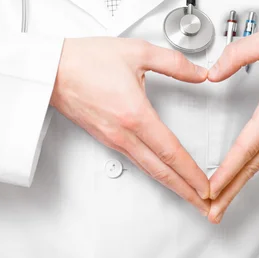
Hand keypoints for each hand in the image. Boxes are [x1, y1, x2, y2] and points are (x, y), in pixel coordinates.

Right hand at [50, 37, 210, 214]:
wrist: (50, 69)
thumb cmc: (85, 60)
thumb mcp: (138, 51)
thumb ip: (175, 63)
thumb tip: (200, 73)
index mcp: (134, 114)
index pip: (170, 151)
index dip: (192, 172)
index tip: (207, 186)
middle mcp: (122, 133)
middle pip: (160, 170)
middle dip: (186, 191)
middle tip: (206, 206)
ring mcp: (112, 138)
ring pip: (147, 168)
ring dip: (172, 185)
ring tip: (188, 194)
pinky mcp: (104, 137)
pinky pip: (134, 160)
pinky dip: (154, 172)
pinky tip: (160, 172)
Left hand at [206, 28, 258, 223]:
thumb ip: (236, 54)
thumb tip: (212, 73)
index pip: (248, 145)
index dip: (228, 169)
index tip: (212, 186)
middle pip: (254, 164)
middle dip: (231, 191)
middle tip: (211, 212)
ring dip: (241, 184)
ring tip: (222, 201)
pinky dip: (254, 170)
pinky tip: (243, 176)